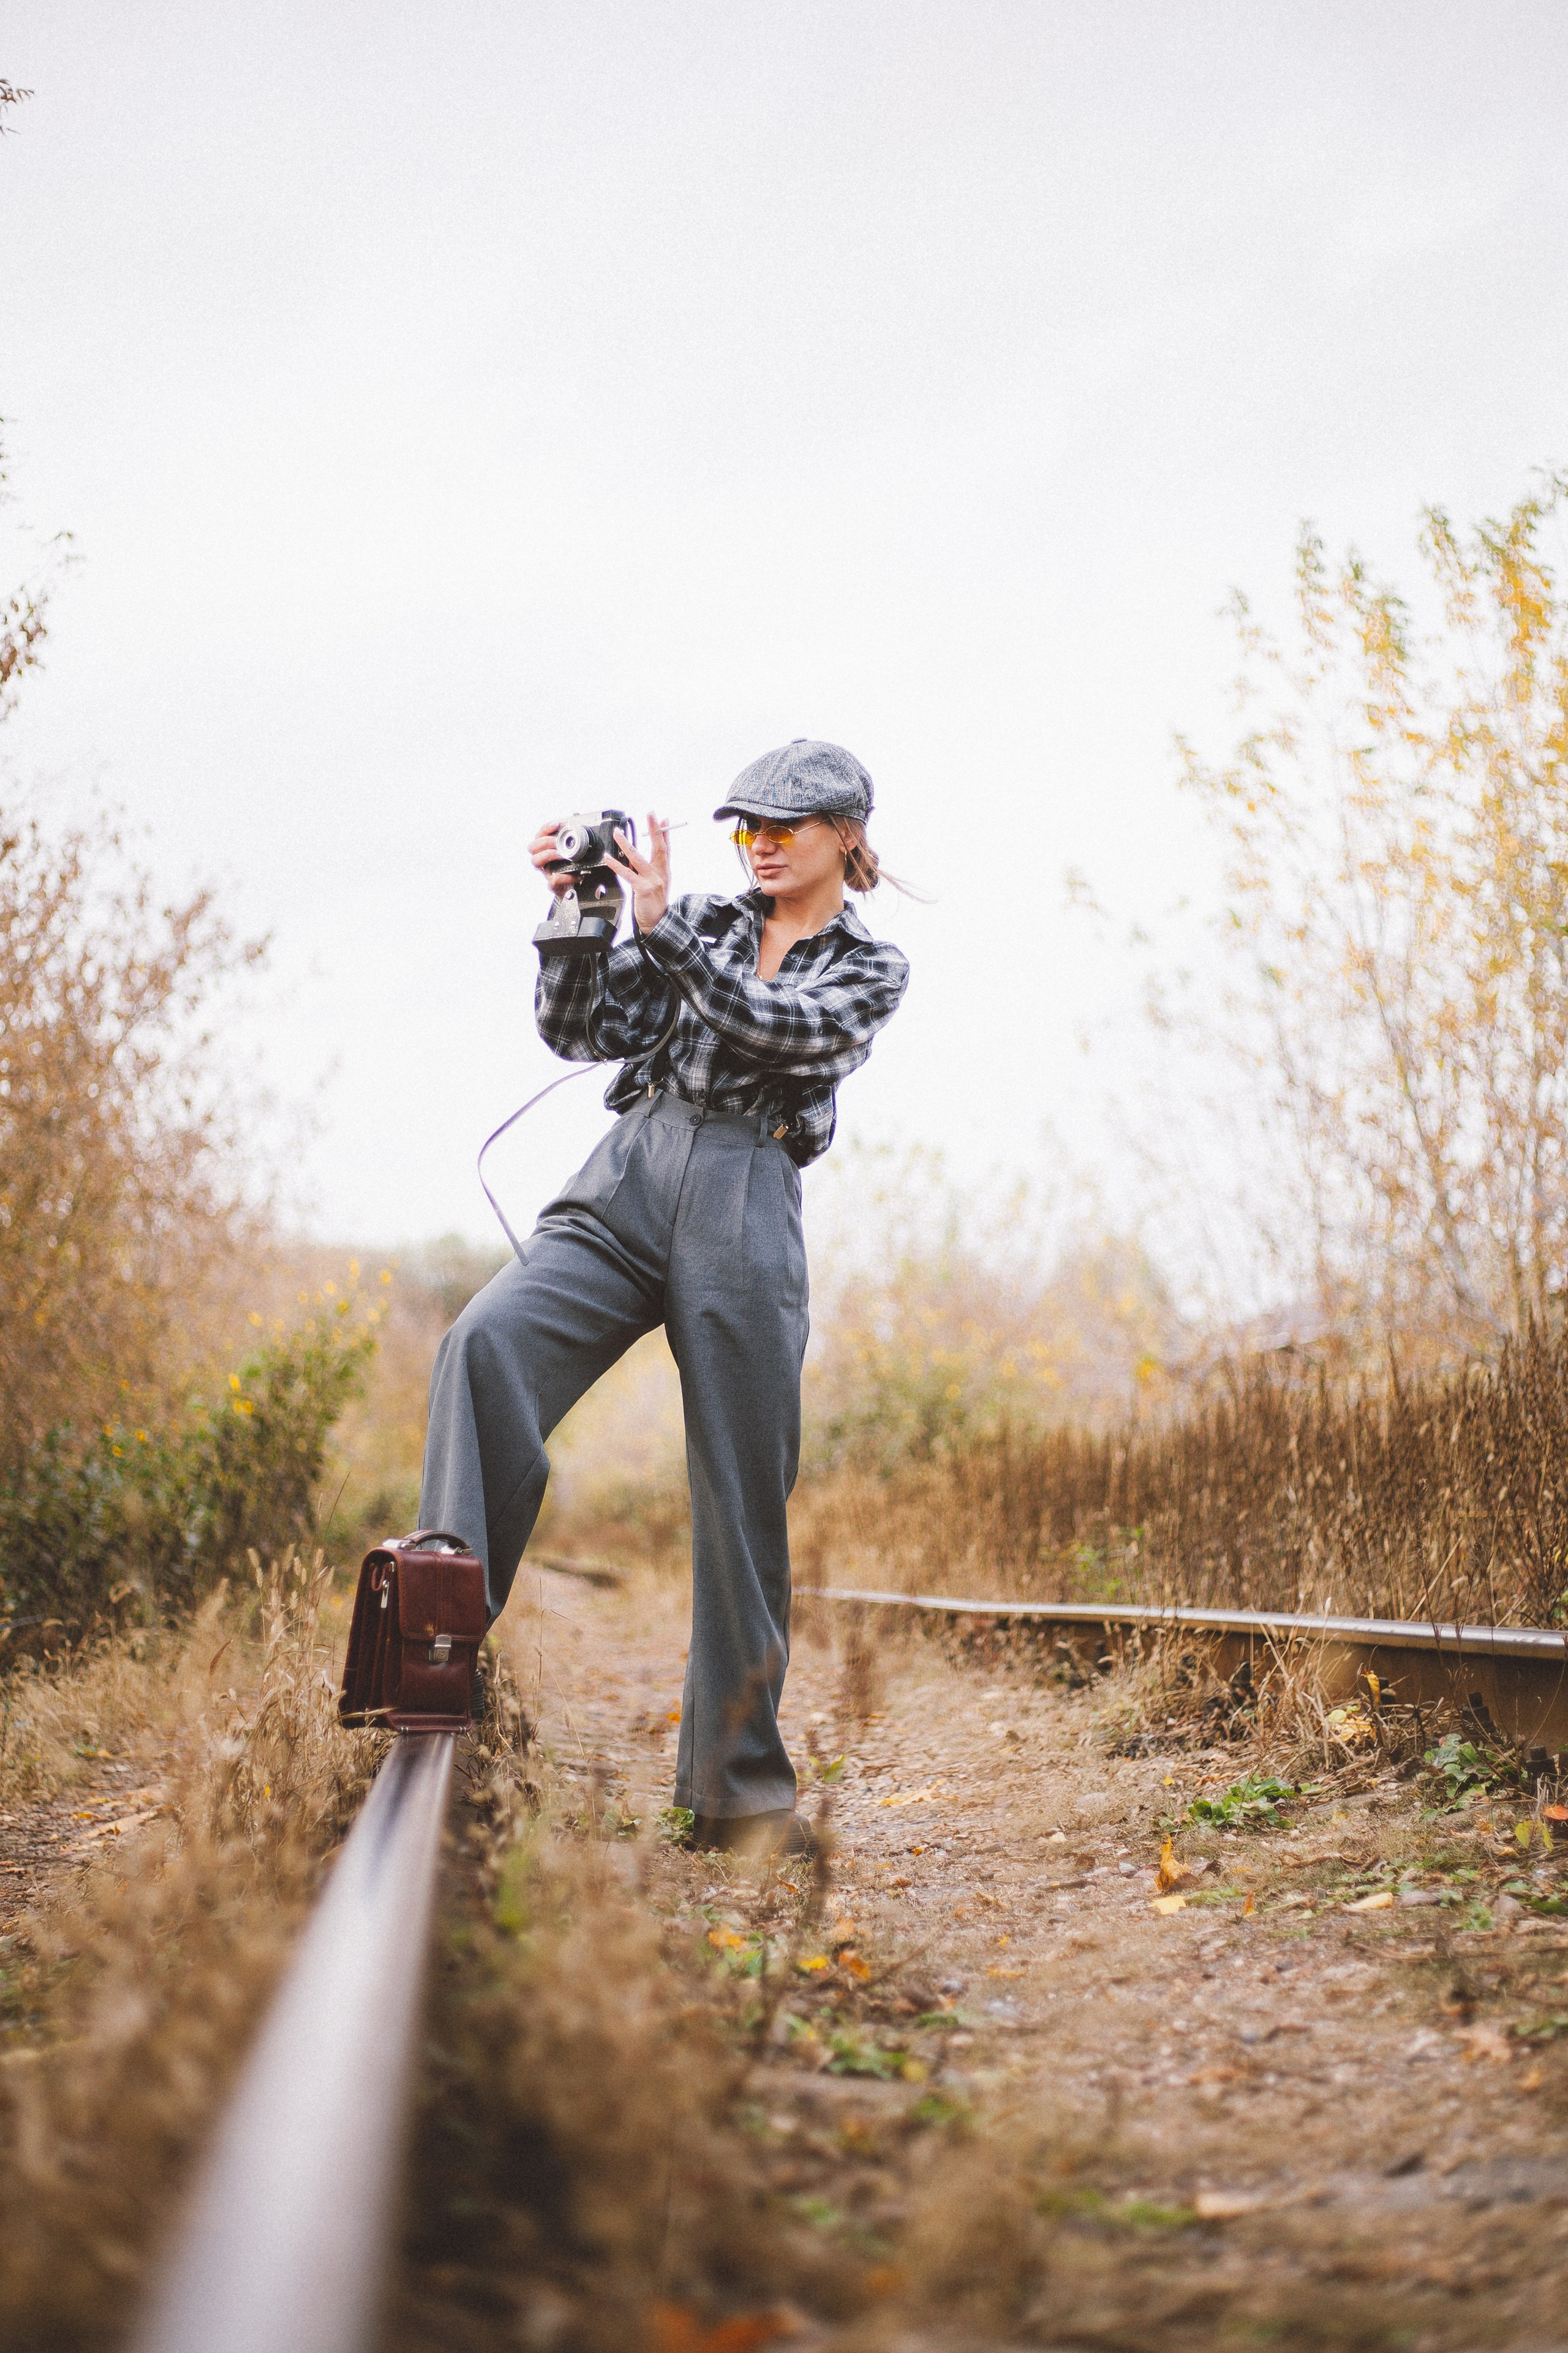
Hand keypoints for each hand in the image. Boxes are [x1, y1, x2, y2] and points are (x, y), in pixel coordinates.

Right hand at [529, 819, 573, 898]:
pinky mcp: (552, 885)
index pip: (538, 836)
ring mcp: (545, 872)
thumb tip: (576, 816)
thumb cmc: (571, 868)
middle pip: (532, 847)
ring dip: (549, 854)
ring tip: (563, 855)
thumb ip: (572, 835)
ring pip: (535, 861)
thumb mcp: (573, 851)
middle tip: (558, 842)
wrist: (574, 890)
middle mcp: (542, 860)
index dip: (545, 829)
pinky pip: (553, 880)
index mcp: (546, 850)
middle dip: (545, 841)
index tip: (557, 824)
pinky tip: (577, 874)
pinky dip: (565, 876)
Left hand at [605, 811, 671, 932]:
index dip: (665, 833)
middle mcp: (660, 874)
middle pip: (658, 848)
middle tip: (651, 815)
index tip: (663, 819)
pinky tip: (609, 858)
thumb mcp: (655, 884)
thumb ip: (648, 869)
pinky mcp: (643, 889)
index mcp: (663, 872)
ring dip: (627, 843)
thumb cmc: (653, 904)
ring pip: (638, 858)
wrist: (657, 924)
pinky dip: (617, 865)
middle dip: (655, 830)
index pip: (665, 848)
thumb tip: (635, 857)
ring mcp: (652, 881)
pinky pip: (628, 874)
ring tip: (618, 833)